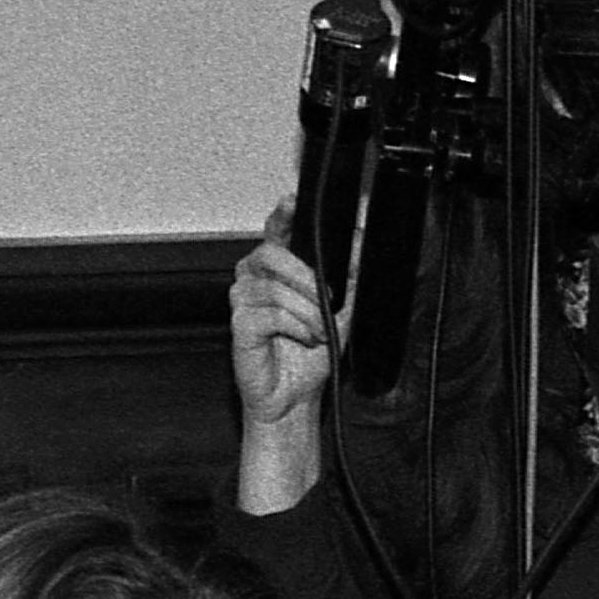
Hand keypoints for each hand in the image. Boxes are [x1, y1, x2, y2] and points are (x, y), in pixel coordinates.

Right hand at [227, 223, 334, 510]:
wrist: (296, 398)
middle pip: (271, 253)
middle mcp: (253, 278)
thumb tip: (360, 245)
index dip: (282, 213)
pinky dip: (295, 326)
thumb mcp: (342, 312)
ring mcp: (242, 301)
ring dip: (306, 310)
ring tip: (318, 331)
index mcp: (276, 269)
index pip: (275, 230)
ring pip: (274, 286)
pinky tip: (304, 338)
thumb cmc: (310, 355)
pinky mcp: (238, 326)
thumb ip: (350, 278)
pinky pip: (269, 313)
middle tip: (328, 298)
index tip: (292, 201)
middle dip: (306, 275)